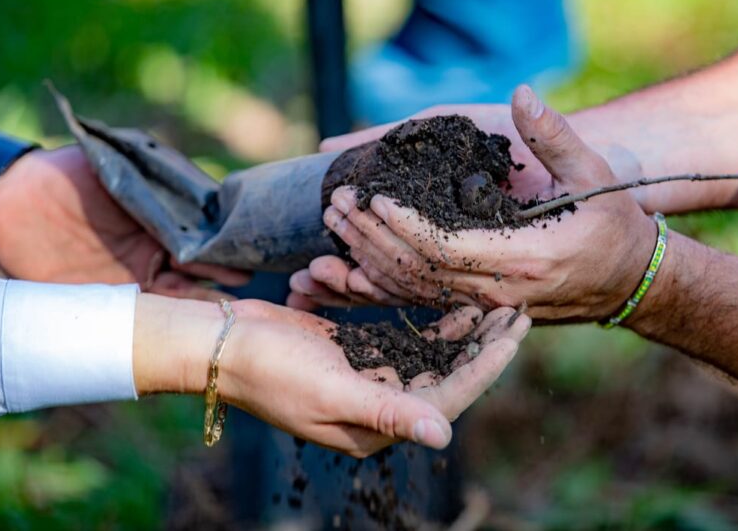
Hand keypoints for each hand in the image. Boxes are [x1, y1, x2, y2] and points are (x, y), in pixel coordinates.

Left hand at [0, 146, 247, 298]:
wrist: (13, 203)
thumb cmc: (67, 173)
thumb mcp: (117, 163)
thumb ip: (155, 176)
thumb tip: (202, 189)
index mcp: (163, 211)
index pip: (205, 225)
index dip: (225, 234)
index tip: (246, 240)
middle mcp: (159, 243)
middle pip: (203, 258)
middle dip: (227, 265)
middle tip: (248, 272)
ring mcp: (141, 271)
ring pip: (187, 286)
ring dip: (211, 292)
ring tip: (236, 299)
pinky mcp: (120, 296)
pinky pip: (156, 307)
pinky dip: (181, 312)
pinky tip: (204, 316)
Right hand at [133, 294, 530, 456]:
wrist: (218, 342)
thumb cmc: (268, 368)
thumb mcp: (331, 390)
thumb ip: (389, 409)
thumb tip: (444, 437)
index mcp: (375, 425)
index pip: (448, 397)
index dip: (486, 365)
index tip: (517, 333)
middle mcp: (378, 405)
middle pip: (447, 375)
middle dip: (483, 344)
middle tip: (518, 309)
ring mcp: (367, 377)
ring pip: (430, 355)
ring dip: (462, 331)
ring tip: (496, 302)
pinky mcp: (356, 351)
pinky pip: (404, 338)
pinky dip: (428, 321)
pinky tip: (453, 300)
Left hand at [295, 86, 656, 322]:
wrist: (630, 279)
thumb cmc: (614, 223)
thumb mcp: (594, 174)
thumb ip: (555, 136)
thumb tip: (523, 93)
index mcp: (523, 259)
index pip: (445, 249)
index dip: (403, 226)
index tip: (370, 198)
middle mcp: (498, 291)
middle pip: (416, 273)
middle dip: (370, 239)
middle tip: (335, 204)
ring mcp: (486, 306)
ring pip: (412, 293)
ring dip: (367, 262)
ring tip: (333, 228)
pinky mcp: (479, 308)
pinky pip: (422, 302)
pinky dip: (383, 286)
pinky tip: (350, 269)